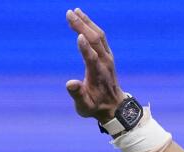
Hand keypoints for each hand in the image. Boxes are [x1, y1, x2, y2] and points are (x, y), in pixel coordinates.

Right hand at [64, 8, 125, 122]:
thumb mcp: (84, 107)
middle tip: (69, 13)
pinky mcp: (107, 55)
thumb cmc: (96, 107)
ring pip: (99, 35)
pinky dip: (91, 26)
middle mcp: (105, 63)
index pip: (92, 58)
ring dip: (87, 22)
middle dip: (82, 26)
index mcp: (98, 74)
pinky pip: (100, 37)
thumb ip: (78, 95)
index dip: (85, 48)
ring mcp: (108, 57)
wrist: (114, 107)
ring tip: (75, 11)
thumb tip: (70, 84)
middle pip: (95, 40)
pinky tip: (82, 20)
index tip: (78, 35)